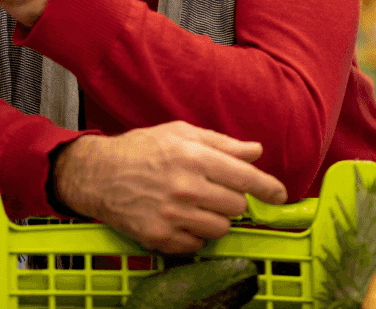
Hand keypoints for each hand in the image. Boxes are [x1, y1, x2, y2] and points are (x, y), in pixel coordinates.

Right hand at [54, 122, 287, 252]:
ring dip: (215, 218)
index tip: (278, 194)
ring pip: (221, 228)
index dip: (269, 187)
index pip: (246, 178)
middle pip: (238, 206)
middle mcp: (185, 187)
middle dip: (232, 200)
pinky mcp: (161, 237)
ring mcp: (173, 215)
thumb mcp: (178, 133)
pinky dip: (195, 233)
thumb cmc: (139, 150)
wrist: (97, 174)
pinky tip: (180, 218)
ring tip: (196, 205)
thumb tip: (256, 151)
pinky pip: (198, 243)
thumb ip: (220, 143)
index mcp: (193, 157)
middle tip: (214, 192)